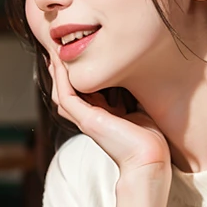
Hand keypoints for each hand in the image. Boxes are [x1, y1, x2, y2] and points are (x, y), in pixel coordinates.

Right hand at [49, 50, 170, 180]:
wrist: (150, 158)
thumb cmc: (151, 139)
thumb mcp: (139, 108)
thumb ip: (132, 95)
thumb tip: (138, 76)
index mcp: (102, 117)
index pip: (81, 93)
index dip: (75, 74)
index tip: (75, 54)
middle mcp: (90, 118)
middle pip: (66, 92)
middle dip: (61, 71)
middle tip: (58, 48)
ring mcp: (86, 120)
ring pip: (61, 93)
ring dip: (57, 72)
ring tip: (55, 51)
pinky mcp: (87, 120)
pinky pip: (65, 96)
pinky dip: (61, 79)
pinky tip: (61, 62)